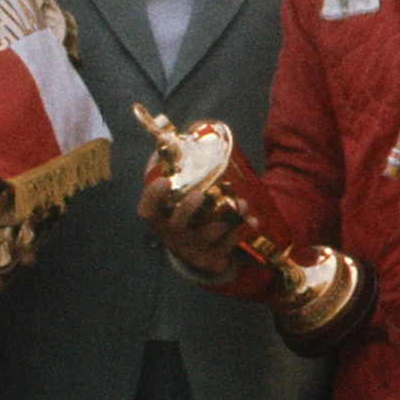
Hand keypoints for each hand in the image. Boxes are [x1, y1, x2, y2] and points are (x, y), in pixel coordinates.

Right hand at [137, 172, 266, 295]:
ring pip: (208, 235)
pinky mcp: (211, 260)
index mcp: (161, 220)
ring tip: (242, 204)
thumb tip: (182, 139)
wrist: (199, 256)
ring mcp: (192, 250)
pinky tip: (251, 221)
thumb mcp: (178, 202)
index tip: (165, 181)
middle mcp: (173, 236)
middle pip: (176, 225)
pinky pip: (228, 245)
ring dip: (227, 218)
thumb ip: (177, 173)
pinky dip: (242, 231)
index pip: (147, 211)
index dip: (153, 197)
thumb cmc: (188, 219)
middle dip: (188, 209)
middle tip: (200, 195)